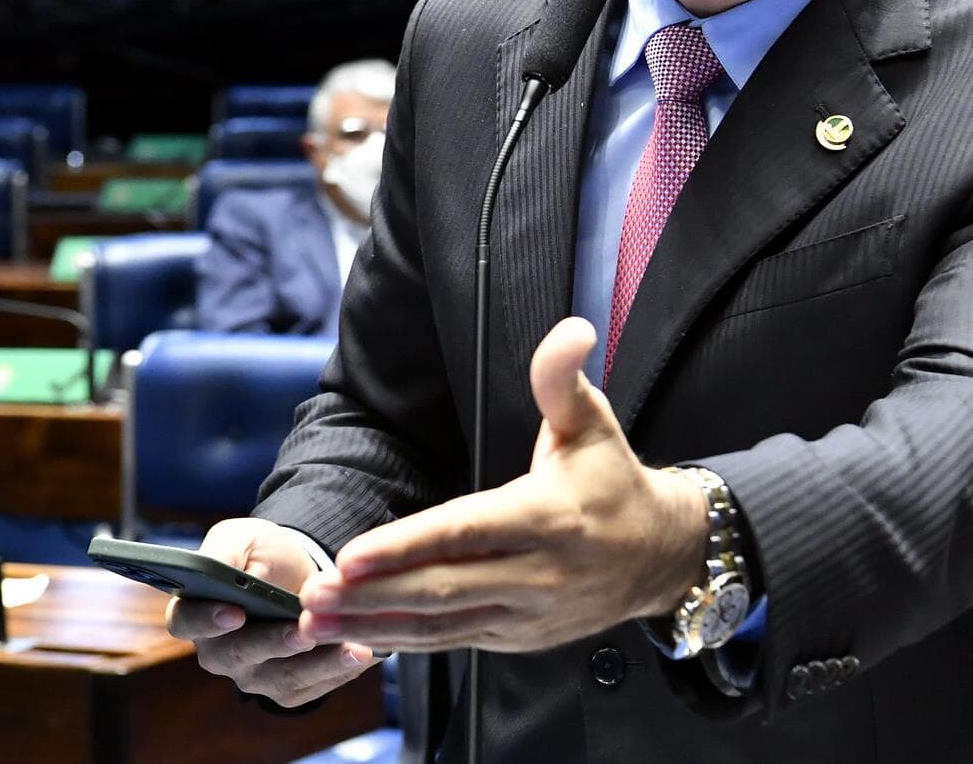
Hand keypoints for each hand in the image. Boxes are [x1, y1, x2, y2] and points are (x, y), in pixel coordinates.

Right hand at [165, 517, 375, 707]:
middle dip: (273, 643)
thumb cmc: (262, 554)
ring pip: (280, 678)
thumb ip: (224, 553)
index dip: (207, 620)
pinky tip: (361, 654)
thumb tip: (221, 571)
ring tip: (349, 648)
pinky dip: (337, 672)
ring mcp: (252, 674)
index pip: (187, 621)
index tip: (235, 612)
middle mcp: (219, 652)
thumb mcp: (241, 539)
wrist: (298, 573)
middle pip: (238, 655)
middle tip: (303, 631)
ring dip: (316, 664)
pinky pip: (309, 688)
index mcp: (196, 612)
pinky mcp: (286, 688)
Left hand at [296, 316, 706, 654]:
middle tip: (311, 597)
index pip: (466, 533)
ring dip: (374, 626)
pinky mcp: (517, 638)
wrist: (661, 556)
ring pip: (441, 625)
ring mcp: (526, 614)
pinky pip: (452, 643)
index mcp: (549, 518)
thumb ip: (562, 379)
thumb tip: (570, 330)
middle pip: (442, 590)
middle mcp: (537, 574)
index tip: (351, 556)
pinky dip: (403, 643)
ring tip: (315, 620)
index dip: (405, 547)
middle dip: (371, 596)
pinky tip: (358, 636)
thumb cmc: (614, 482)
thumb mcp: (593, 423)